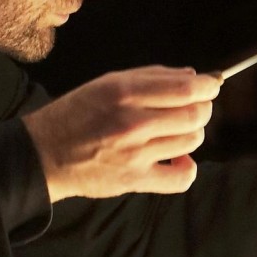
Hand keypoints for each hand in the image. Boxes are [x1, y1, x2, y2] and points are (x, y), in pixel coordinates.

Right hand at [22, 66, 221, 200]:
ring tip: (176, 131)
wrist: (44, 153)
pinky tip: (177, 158)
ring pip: (191, 141)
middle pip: (195, 115)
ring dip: (192, 134)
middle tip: (195, 107)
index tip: (212, 85)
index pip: (185, 88)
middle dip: (203, 108)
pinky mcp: (134, 180)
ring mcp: (135, 154)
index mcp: (125, 92)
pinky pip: (181, 178)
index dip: (208, 86)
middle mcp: (132, 122)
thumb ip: (152, 76)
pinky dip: (187, 167)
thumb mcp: (108, 82)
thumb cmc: (77, 114)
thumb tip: (193, 76)